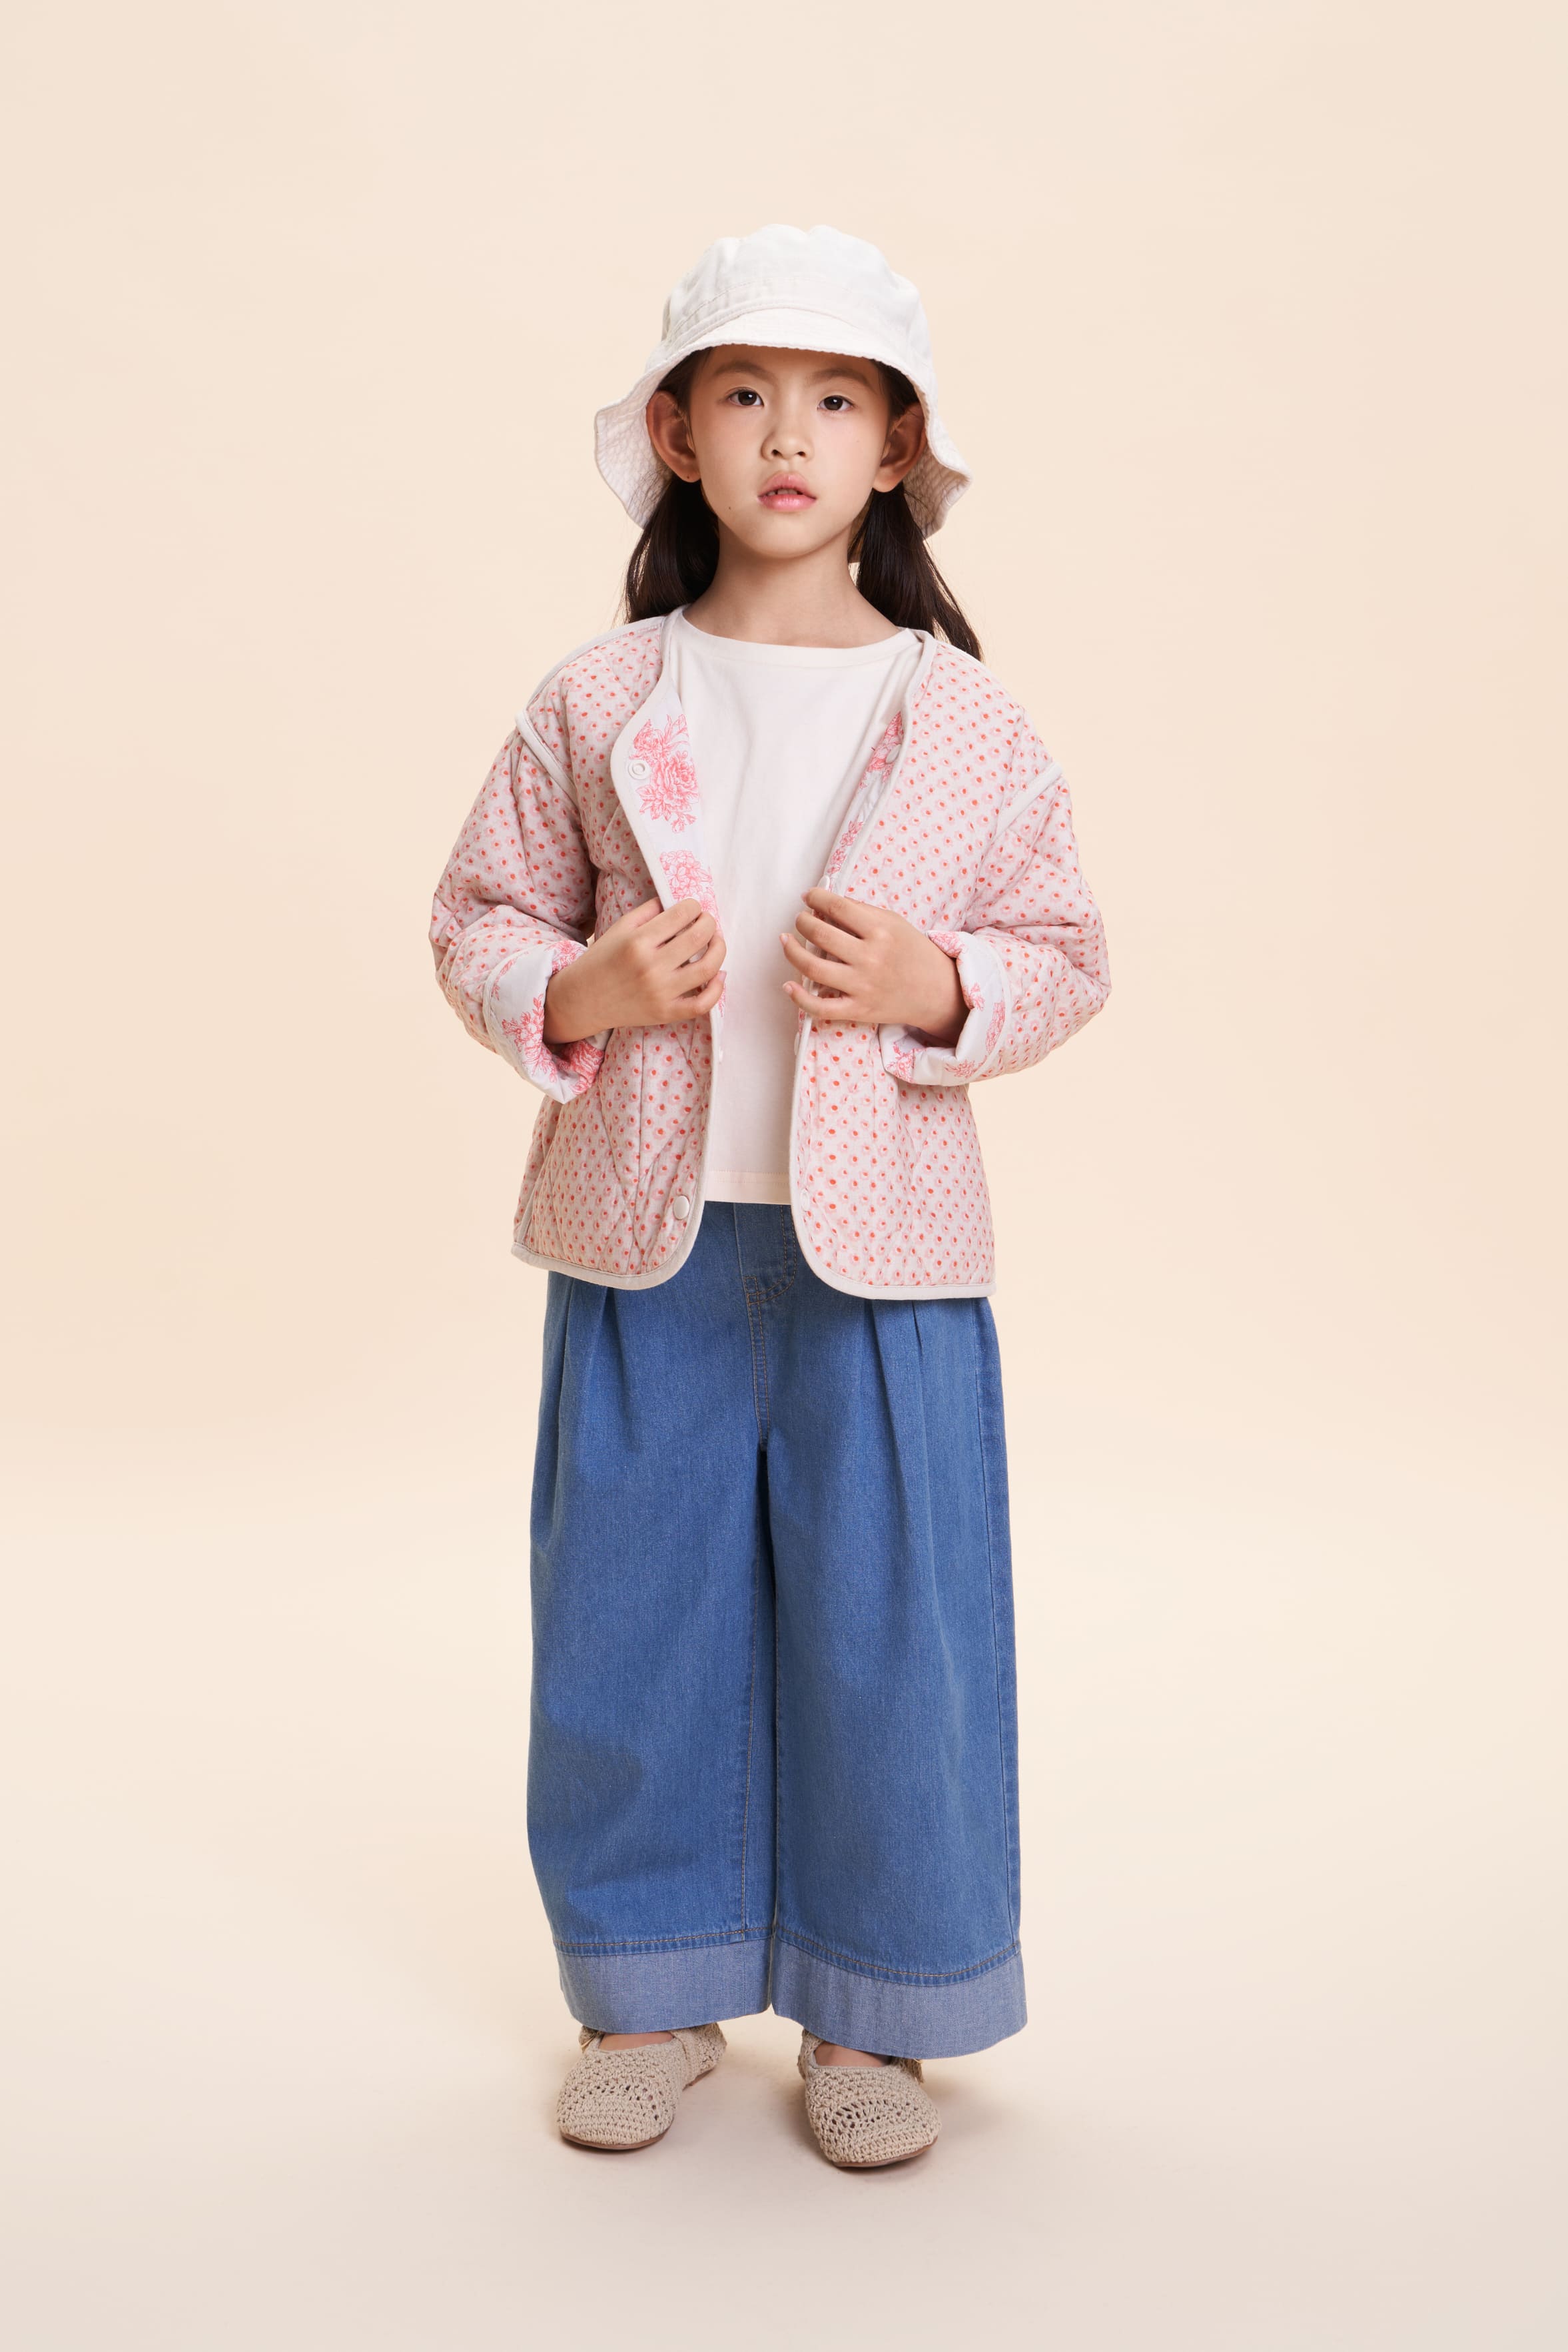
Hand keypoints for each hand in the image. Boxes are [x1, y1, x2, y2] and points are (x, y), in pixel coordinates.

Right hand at [543, 897, 725, 1043]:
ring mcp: (660, 992)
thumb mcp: (619, 928)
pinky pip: (702, 1004)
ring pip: (707, 968)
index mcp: (638, 941)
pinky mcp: (665, 1013)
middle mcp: (651, 966)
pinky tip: (717, 977)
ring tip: (716, 942)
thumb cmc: (602, 960)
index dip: (694, 907)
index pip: (682, 914)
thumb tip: (677, 902)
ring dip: (719, 949)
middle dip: (709, 923)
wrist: (582, 1000)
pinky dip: (717, 990)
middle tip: (707, 922)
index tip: (693, 908)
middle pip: (699, 937)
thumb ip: (648, 912)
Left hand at [780, 889, 965, 1042]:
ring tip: (788, 941)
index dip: (816, 898)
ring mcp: (863, 986)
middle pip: (820, 934)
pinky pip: (820, 1007)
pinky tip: (789, 985)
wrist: (936, 991)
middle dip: (802, 922)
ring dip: (792, 951)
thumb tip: (823, 905)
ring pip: (813, 968)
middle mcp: (870, 957)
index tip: (809, 897)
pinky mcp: (858, 1009)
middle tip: (801, 920)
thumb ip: (861, 912)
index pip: (837, 907)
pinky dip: (799, 997)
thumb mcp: (894, 923)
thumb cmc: (912, 952)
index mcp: (881, 931)